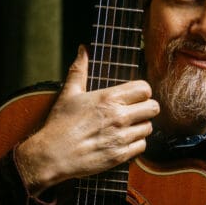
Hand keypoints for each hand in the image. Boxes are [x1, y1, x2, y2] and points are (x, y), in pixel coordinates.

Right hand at [16, 46, 159, 194]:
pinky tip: (123, 141)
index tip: (135, 97)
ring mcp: (121, 137)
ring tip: (127, 127)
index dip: (142, 92)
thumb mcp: (69, 93)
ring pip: (149, 128)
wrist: (52, 155)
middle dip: (146, 108)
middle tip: (136, 112)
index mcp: (109, 98)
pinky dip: (135, 144)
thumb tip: (83, 49)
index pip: (145, 89)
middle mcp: (119, 116)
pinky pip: (141, 146)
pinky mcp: (120, 155)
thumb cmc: (60, 124)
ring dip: (140, 127)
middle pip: (153, 108)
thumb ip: (80, 70)